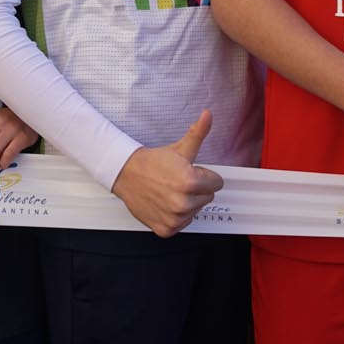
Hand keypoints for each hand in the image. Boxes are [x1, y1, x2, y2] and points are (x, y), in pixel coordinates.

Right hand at [110, 111, 222, 237]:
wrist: (126, 173)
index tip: (190, 172)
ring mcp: (174, 218)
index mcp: (190, 182)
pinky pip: (182, 224)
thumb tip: (208, 115)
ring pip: (195, 211)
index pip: (217, 183)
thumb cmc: (152, 162)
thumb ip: (198, 133)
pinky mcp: (166, 229)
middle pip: (208, 197)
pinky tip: (164, 203)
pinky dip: (175, 216)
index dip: (205, 175)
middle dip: (197, 189)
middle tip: (178, 181)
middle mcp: (183, 203)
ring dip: (186, 203)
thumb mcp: (179, 147)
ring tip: (169, 192)